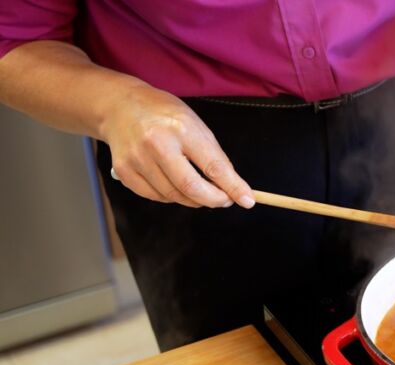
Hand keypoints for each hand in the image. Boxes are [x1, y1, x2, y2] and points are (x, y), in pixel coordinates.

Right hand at [99, 84, 253, 207]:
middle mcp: (157, 144)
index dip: (233, 187)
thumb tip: (232, 186)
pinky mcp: (124, 171)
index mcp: (181, 128)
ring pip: (174, 196)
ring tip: (201, 190)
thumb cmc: (164, 114)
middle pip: (191, 187)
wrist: (119, 106)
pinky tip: (175, 186)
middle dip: (214, 200)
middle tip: (225, 200)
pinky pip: (155, 196)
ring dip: (193, 199)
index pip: (213, 166)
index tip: (247, 200)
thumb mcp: (195, 124)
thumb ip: (213, 155)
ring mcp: (137, 159)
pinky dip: (171, 197)